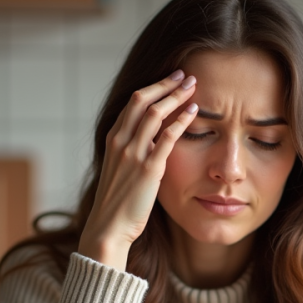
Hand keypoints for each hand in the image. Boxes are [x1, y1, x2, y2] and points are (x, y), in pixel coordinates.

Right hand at [79, 70, 197, 270]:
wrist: (108, 228)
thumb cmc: (117, 204)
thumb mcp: (120, 170)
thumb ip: (132, 152)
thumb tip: (151, 141)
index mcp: (112, 139)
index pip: (133, 102)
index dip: (154, 87)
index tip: (170, 79)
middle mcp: (120, 141)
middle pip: (143, 100)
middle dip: (165, 84)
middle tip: (184, 75)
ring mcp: (133, 154)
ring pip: (155, 113)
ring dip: (176, 95)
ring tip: (193, 86)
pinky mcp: (148, 169)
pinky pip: (167, 137)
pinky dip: (182, 120)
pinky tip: (195, 111)